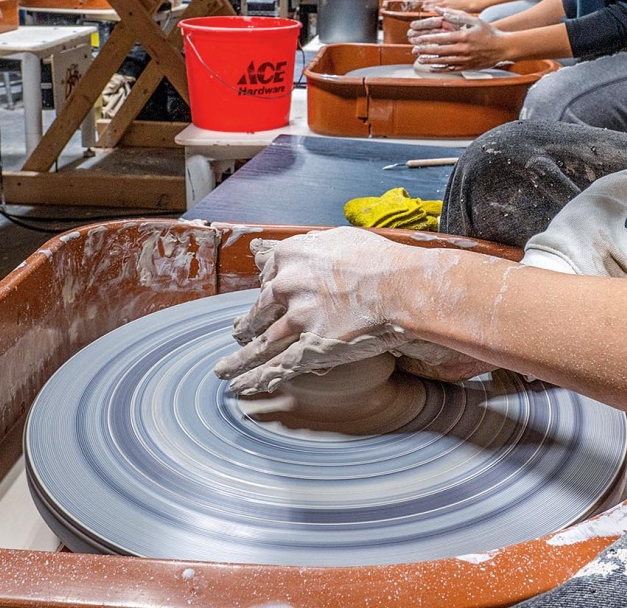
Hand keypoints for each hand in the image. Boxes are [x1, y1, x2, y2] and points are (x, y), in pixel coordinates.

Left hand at [213, 228, 491, 393]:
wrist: (403, 289)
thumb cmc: (381, 262)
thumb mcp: (340, 239)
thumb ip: (310, 245)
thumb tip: (290, 245)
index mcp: (292, 256)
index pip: (269, 275)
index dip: (268, 288)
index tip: (267, 295)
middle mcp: (288, 286)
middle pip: (260, 309)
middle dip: (248, 323)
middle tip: (239, 332)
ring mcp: (297, 319)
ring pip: (259, 342)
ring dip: (239, 358)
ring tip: (224, 370)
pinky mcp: (310, 347)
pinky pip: (277, 366)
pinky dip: (256, 379)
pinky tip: (240, 388)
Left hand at [409, 9, 508, 70]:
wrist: (503, 48)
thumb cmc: (489, 32)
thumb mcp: (475, 20)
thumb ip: (457, 16)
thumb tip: (441, 11)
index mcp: (464, 36)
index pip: (441, 38)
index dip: (427, 39)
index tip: (418, 39)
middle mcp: (463, 49)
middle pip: (439, 51)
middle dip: (425, 51)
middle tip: (414, 50)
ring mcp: (465, 60)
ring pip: (444, 61)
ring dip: (430, 61)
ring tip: (420, 59)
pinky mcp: (468, 67)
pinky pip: (451, 69)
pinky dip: (440, 69)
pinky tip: (432, 68)